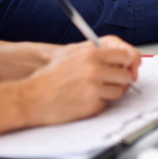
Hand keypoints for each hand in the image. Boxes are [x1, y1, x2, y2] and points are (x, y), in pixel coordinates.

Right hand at [18, 36, 140, 126]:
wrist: (31, 98)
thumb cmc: (49, 77)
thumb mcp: (70, 55)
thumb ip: (95, 54)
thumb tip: (119, 58)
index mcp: (91, 54)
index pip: (125, 55)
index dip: (126, 63)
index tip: (125, 68)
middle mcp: (95, 69)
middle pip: (125, 75)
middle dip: (120, 80)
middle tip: (110, 83)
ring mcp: (94, 88)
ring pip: (119, 91)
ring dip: (110, 93)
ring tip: (93, 91)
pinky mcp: (92, 105)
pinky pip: (106, 104)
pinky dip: (99, 103)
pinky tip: (84, 100)